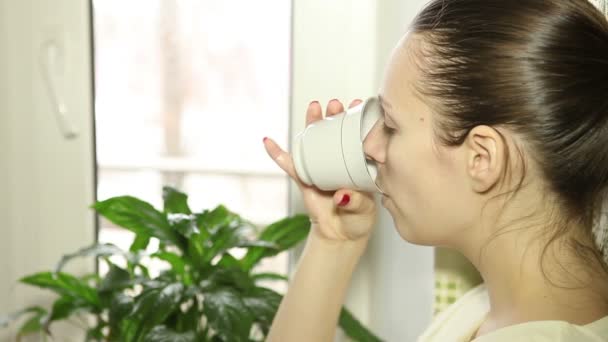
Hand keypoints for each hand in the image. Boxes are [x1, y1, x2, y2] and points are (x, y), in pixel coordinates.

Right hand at [263, 99, 377, 241]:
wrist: (341, 236)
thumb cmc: (358, 219)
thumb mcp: (363, 211)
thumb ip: (355, 203)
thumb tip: (341, 195)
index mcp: (358, 164)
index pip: (358, 137)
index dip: (358, 121)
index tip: (359, 105)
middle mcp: (339, 161)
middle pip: (334, 133)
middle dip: (334, 116)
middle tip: (334, 104)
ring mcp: (320, 167)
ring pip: (314, 142)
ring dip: (312, 124)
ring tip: (314, 108)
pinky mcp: (304, 179)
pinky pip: (290, 165)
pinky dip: (278, 154)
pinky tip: (268, 142)